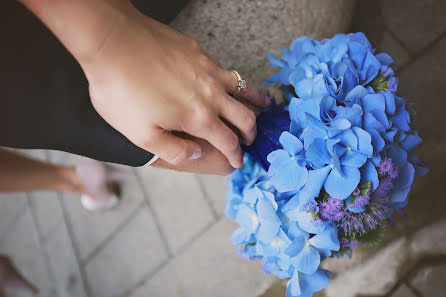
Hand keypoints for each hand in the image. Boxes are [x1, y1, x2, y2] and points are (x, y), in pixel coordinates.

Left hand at [79, 2, 269, 167]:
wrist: (112, 42)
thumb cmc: (121, 90)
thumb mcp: (141, 135)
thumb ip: (174, 149)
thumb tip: (198, 153)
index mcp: (199, 118)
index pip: (229, 142)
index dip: (237, 155)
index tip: (239, 161)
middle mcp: (212, 94)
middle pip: (245, 117)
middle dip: (251, 133)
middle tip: (249, 140)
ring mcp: (209, 69)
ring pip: (244, 88)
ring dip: (255, 102)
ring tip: (263, 107)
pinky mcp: (200, 52)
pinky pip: (227, 69)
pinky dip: (236, 81)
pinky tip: (229, 82)